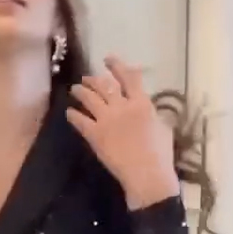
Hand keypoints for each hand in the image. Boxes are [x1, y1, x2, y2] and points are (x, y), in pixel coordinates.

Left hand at [67, 56, 179, 209]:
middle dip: (93, 79)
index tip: (108, 59)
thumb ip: (153, 115)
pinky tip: (69, 112)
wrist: (147, 174)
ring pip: (90, 99)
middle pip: (104, 86)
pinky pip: (81, 121)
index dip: (117, 65)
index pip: (128, 77)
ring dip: (81, 92)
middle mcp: (122, 106)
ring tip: (75, 89)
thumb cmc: (160, 154)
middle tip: (86, 78)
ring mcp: (106, 120)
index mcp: (141, 103)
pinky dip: (74, 115)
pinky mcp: (95, 136)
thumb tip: (149, 110)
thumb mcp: (163, 127)